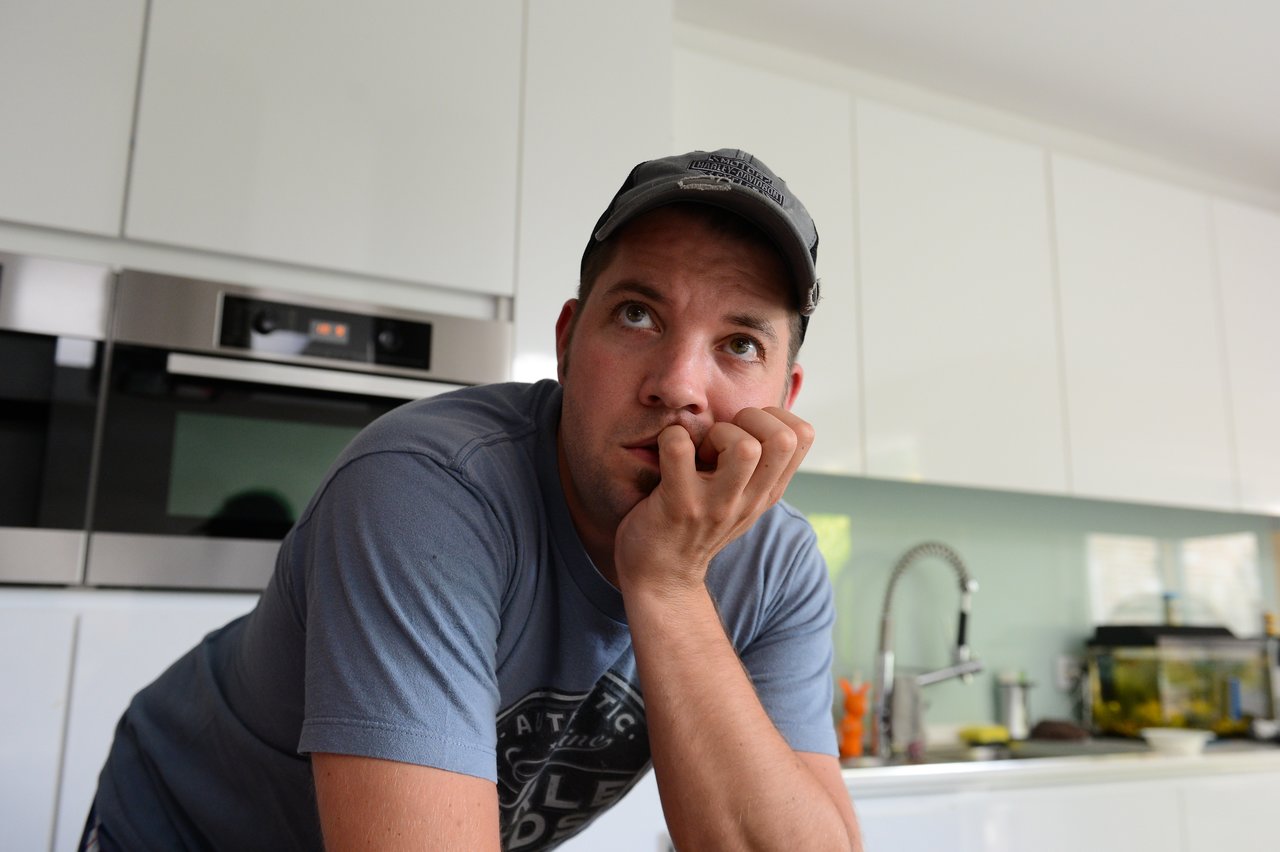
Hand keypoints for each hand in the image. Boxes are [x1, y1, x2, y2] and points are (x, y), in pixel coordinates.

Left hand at [613, 406, 813, 597]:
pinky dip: (671, 437)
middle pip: (782, 439)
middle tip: (723, 436)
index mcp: (768, 492)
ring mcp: (717, 505)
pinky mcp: (681, 505)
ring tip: (701, 449)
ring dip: (718, 432)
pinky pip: (680, 449)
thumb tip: (762, 416)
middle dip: (750, 419)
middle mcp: (751, 499)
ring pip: (744, 448)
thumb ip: (758, 467)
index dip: (774, 417)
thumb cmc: (698, 524)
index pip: (804, 435)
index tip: (747, 429)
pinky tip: (669, 449)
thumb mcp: (743, 499)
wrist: (663, 575)